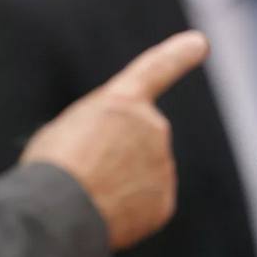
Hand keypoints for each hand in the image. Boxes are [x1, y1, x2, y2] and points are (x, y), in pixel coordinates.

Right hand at [19, 30, 209, 249]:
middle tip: (87, 170)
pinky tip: (106, 213)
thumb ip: (108, 130)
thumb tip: (124, 157)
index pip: (158, 69)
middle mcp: (154, 128)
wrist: (63, 211)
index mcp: (124, 101)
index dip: (180, 54)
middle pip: (140, 141)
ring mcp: (164, 166)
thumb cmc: (55, 167)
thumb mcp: (71, 128)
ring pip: (144, 175)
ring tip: (91, 193)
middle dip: (119, 156)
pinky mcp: (165, 202)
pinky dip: (129, 210)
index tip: (201, 44)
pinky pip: (147, 203)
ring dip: (121, 184)